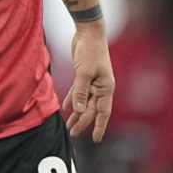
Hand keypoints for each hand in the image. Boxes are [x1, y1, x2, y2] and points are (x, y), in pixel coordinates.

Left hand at [62, 25, 114, 141]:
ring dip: (77, 114)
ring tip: (69, 126)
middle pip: (91, 109)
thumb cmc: (90, 50)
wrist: (89, 32)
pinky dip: (72, 100)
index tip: (96, 140)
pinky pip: (78, 92)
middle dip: (83, 122)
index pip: (103, 112)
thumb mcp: (84, 72)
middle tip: (73, 134)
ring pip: (84, 102)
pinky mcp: (83, 76)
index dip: (99, 127)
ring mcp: (93, 82)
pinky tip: (66, 108)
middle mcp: (101, 87)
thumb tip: (79, 110)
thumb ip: (81, 92)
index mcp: (106, 88)